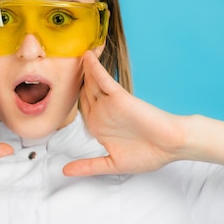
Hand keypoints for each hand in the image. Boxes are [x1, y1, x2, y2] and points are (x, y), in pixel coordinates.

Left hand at [63, 51, 186, 175]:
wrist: (172, 146)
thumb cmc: (149, 154)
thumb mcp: (112, 164)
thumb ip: (88, 166)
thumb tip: (64, 171)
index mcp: (97, 125)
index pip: (77, 107)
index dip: (65, 97)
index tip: (51, 87)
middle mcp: (101, 111)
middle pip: (80, 91)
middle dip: (70, 78)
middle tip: (56, 60)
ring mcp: (109, 103)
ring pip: (89, 82)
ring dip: (80, 67)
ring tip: (66, 51)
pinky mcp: (120, 97)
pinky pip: (103, 80)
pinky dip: (94, 68)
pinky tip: (86, 56)